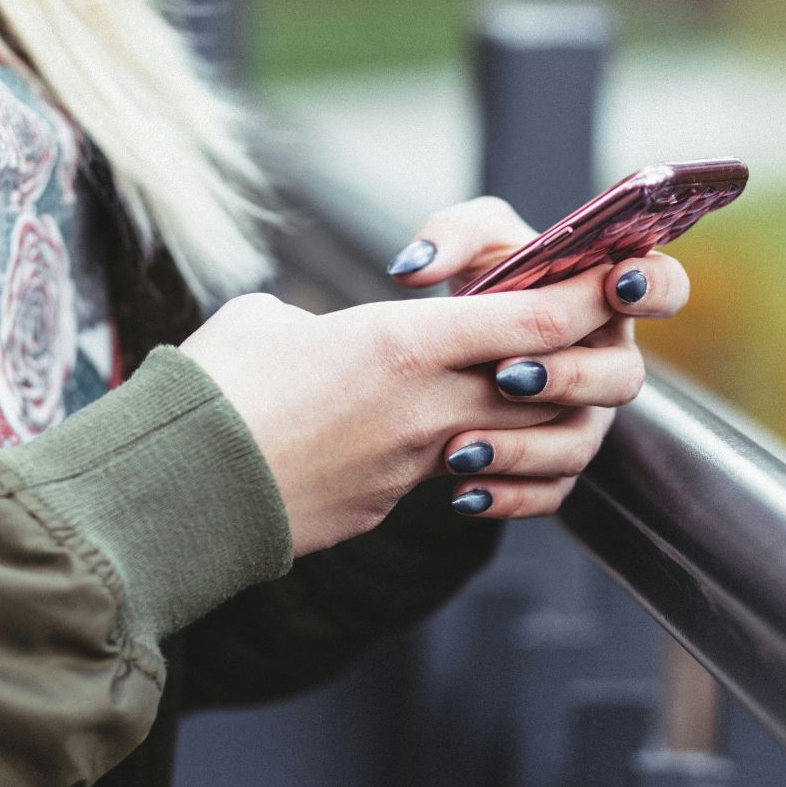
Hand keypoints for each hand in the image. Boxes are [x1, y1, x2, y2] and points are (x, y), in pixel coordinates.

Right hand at [182, 267, 620, 555]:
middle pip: (546, 385)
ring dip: (525, 418)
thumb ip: (320, 320)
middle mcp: (426, 408)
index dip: (584, 299)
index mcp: (402, 344)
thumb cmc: (211, 389)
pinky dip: (465, 460)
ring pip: (511, 438)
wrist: (174, 493)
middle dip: (574, 361)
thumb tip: (320, 336)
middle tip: (572, 337)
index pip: (534, 320)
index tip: (610, 279)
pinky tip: (441, 447)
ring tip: (504, 394)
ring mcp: (412, 466)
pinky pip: (453, 479)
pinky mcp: (387, 507)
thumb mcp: (267, 321)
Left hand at [384, 196, 691, 520]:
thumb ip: (449, 236)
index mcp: (607, 297)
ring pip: (580, 444)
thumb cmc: (481, 281)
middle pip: (624, 378)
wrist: (447, 350)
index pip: (664, 288)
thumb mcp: (468, 243)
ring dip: (524, 447)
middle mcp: (607, 361)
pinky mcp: (556, 466)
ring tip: (461, 447)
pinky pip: (549, 493)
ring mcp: (586, 418)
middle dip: (569, 376)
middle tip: (506, 374)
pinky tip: (462, 492)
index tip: (616, 284)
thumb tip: (415, 269)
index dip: (654, 287)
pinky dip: (506, 496)